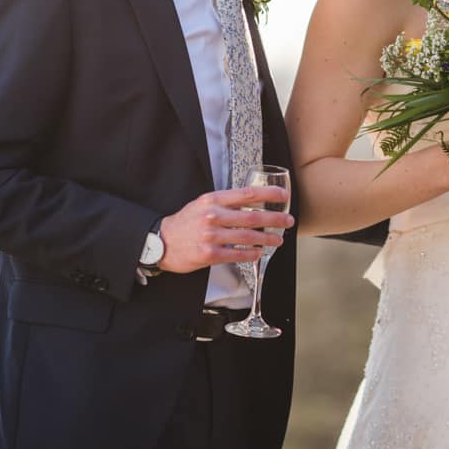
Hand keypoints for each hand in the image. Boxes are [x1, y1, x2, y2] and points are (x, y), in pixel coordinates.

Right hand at [157, 185, 293, 273]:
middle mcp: (213, 216)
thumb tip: (252, 202)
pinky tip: (259, 253)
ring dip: (267, 238)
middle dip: (275, 219)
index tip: (284, 197)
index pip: (247, 194)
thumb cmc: (185, 222)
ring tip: (278, 239)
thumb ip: (225, 203)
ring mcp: (211, 236)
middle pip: (253, 216)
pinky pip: (237, 254)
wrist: (160, 241)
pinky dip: (251, 253)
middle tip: (288, 221)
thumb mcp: (203, 204)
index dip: (269, 195)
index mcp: (213, 200)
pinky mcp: (209, 254)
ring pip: (247, 236)